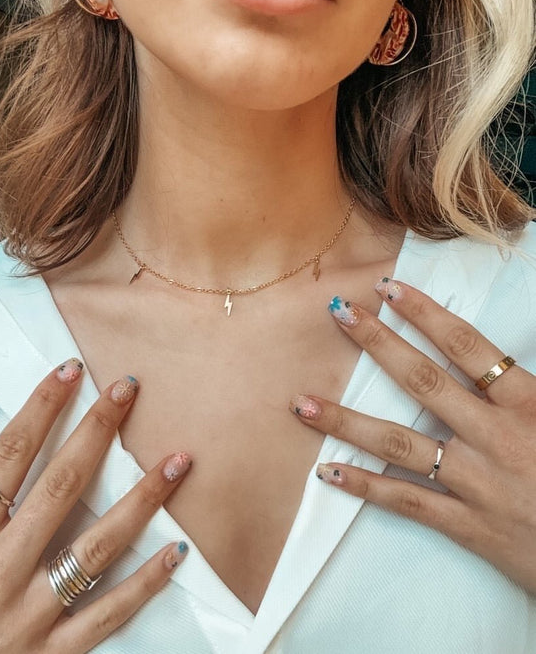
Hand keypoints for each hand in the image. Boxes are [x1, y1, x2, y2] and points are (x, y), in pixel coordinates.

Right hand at [0, 360, 191, 653]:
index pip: (9, 456)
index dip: (41, 408)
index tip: (71, 372)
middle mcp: (0, 569)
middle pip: (58, 485)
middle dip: (95, 432)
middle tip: (127, 391)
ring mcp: (29, 612)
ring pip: (96, 545)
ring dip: (141, 499)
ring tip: (178, 461)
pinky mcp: (52, 651)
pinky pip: (107, 613)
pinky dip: (145, 581)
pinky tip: (177, 551)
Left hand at [290, 281, 535, 593]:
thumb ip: (533, 385)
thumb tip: (505, 356)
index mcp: (529, 403)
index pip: (467, 346)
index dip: (426, 313)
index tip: (388, 289)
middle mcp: (496, 436)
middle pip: (424, 381)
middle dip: (379, 344)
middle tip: (338, 314)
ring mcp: (477, 482)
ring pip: (400, 443)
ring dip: (346, 421)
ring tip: (302, 404)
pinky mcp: (468, 525)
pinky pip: (408, 502)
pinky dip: (366, 487)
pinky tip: (328, 472)